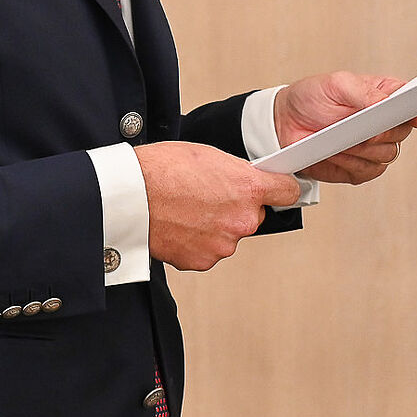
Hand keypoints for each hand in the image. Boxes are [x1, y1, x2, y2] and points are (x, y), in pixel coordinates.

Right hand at [134, 141, 301, 270]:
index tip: (277, 189)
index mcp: (248, 188)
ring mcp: (223, 244)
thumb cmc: (161, 169)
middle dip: (236, 207)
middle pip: (253, 215)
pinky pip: (208, 250)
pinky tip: (179, 225)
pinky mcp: (203, 260)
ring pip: (229, 234)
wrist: (129, 196)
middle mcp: (242, 219)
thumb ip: (236, 172)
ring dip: (215, 226)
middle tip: (207, 196)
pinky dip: (197, 241)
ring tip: (186, 209)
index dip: (279, 188)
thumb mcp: (208, 155)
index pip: (287, 192)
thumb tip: (244, 181)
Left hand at [273, 71, 416, 183]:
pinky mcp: (360, 168)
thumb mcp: (335, 84)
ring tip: (338, 136)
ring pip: (386, 154)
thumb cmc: (311, 98)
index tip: (415, 115)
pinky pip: (367, 171)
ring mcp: (374, 147)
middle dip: (381, 130)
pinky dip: (350, 162)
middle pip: (402, 132)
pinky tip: (334, 151)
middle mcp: (384, 122)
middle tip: (361, 125)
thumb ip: (364, 92)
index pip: (413, 102)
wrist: (285, 123)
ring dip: (361, 147)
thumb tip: (386, 102)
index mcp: (383, 96)